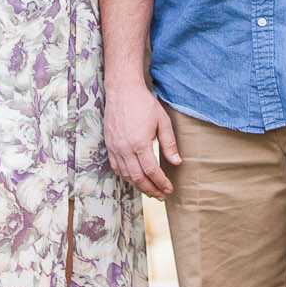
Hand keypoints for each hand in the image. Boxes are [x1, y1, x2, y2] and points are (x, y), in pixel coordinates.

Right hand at [104, 81, 180, 197]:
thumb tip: (177, 163)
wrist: (122, 91)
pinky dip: (126, 177)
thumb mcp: (163, 121)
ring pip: (126, 175)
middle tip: (162, 196)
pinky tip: (135, 179)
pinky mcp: (109, 145)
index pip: (152, 171)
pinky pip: (116, 167)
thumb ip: (169, 143)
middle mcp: (124, 148)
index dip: (161, 182)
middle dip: (151, 189)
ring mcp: (114, 148)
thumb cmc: (144, 104)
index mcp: (139, 143)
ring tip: (151, 191)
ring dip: (139, 186)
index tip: (169, 189)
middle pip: (138, 178)